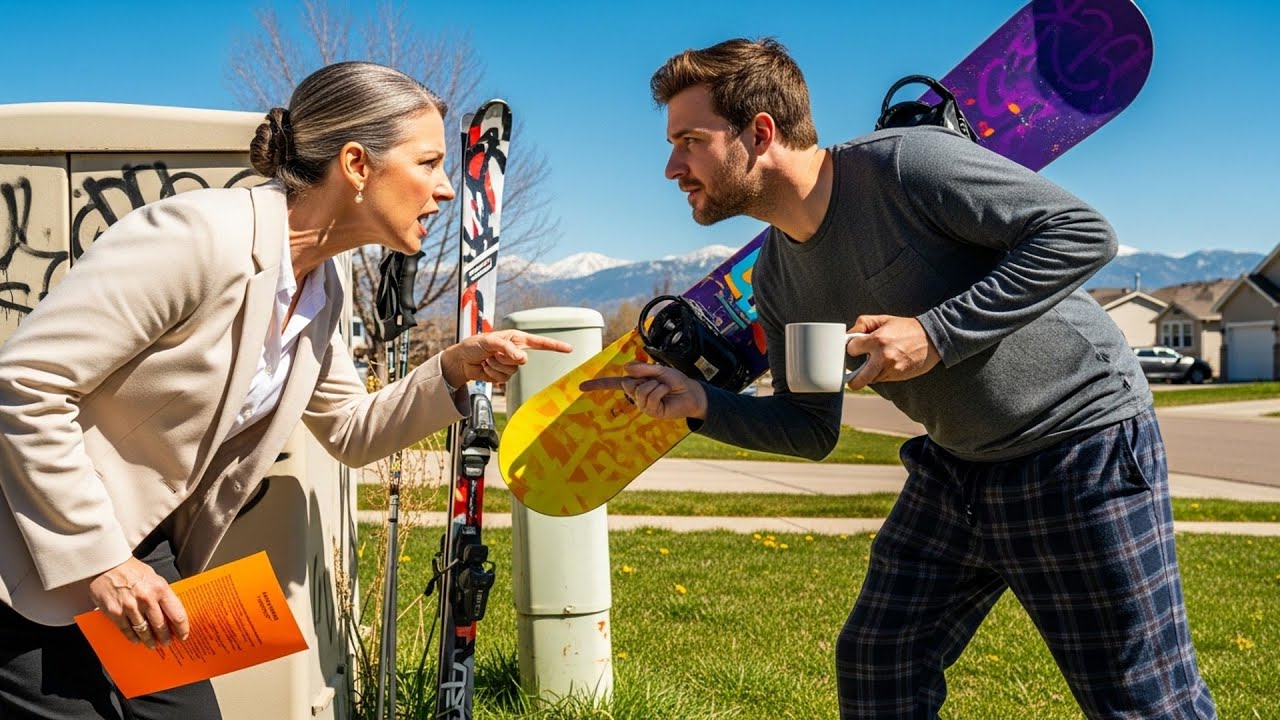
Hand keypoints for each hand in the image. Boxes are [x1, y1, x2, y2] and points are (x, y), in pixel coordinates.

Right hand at [88, 557, 189, 648]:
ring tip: (152, 644)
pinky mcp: (115, 612)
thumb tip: (170, 611)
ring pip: (144, 631)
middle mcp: (147, 599)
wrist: (106, 564)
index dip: (182, 628)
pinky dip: (133, 638)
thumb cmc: (131, 569)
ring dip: (149, 640)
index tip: (183, 635)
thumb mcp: (153, 577)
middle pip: (161, 626)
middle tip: (166, 643)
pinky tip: (136, 640)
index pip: (177, 614)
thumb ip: (161, 593)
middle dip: (165, 637)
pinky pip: (127, 630)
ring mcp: (130, 607)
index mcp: (160, 588)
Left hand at [441, 329, 572, 386]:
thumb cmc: (474, 345)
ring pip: (512, 371)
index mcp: (516, 339)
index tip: (569, 348)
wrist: (462, 361)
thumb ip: (507, 348)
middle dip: (504, 358)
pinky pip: (504, 379)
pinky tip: (485, 368)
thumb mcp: (490, 342)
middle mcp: (515, 351)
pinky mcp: (503, 375)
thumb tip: (521, 358)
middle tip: (492, 354)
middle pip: (522, 361)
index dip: (555, 346)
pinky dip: (492, 374)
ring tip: (486, 360)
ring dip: (496, 366)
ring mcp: (510, 364)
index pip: (540, 343)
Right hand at [579, 362, 707, 419]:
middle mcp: (636, 395)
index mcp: (635, 383)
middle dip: (644, 378)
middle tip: (657, 381)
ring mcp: (643, 405)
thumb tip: (625, 369)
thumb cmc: (676, 381)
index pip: (613, 383)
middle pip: (628, 384)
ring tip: (663, 387)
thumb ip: (643, 368)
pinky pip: (650, 397)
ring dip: (655, 385)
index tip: (580, 386)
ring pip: (640, 391)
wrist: (691, 393)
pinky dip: (660, 391)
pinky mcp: (652, 412)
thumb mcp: (659, 370)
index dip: (597, 384)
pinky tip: (666, 393)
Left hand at [845, 315, 940, 390]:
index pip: (851, 350)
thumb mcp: (884, 320)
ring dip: (870, 374)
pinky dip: (882, 374)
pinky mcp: (898, 376)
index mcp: (877, 340)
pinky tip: (888, 364)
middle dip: (853, 380)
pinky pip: (883, 379)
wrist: (931, 338)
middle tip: (852, 378)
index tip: (856, 348)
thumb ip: (863, 324)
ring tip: (877, 362)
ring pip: (871, 379)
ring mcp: (891, 369)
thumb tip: (849, 334)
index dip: (853, 348)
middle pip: (858, 379)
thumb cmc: (906, 328)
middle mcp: (883, 357)